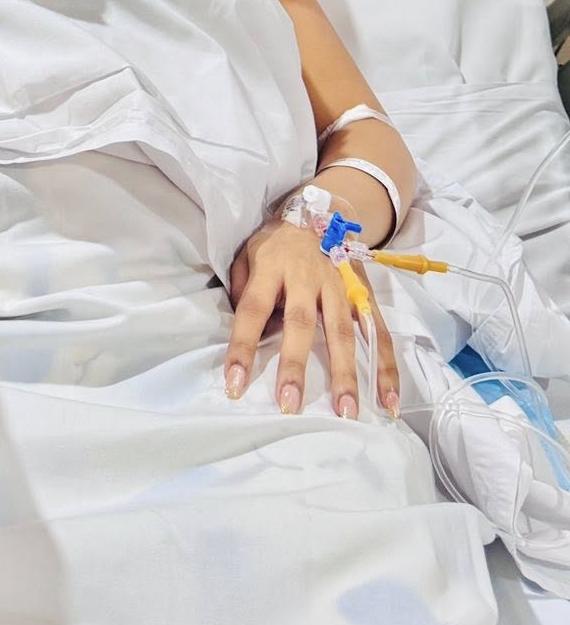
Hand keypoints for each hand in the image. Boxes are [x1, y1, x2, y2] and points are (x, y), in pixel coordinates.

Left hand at [224, 220, 400, 420]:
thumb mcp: (247, 253)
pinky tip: (388, 400)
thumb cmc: (276, 242)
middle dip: (295, 366)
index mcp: (272, 266)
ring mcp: (340, 287)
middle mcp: (307, 278)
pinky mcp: (363, 297)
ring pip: (342, 332)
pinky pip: (378, 333)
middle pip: (300, 323)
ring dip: (345, 374)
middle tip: (290, 404)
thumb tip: (249, 332)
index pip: (253, 309)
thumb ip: (242, 290)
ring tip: (346, 412)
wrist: (320, 212)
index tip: (235, 382)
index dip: (243, 346)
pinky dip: (385, 368)